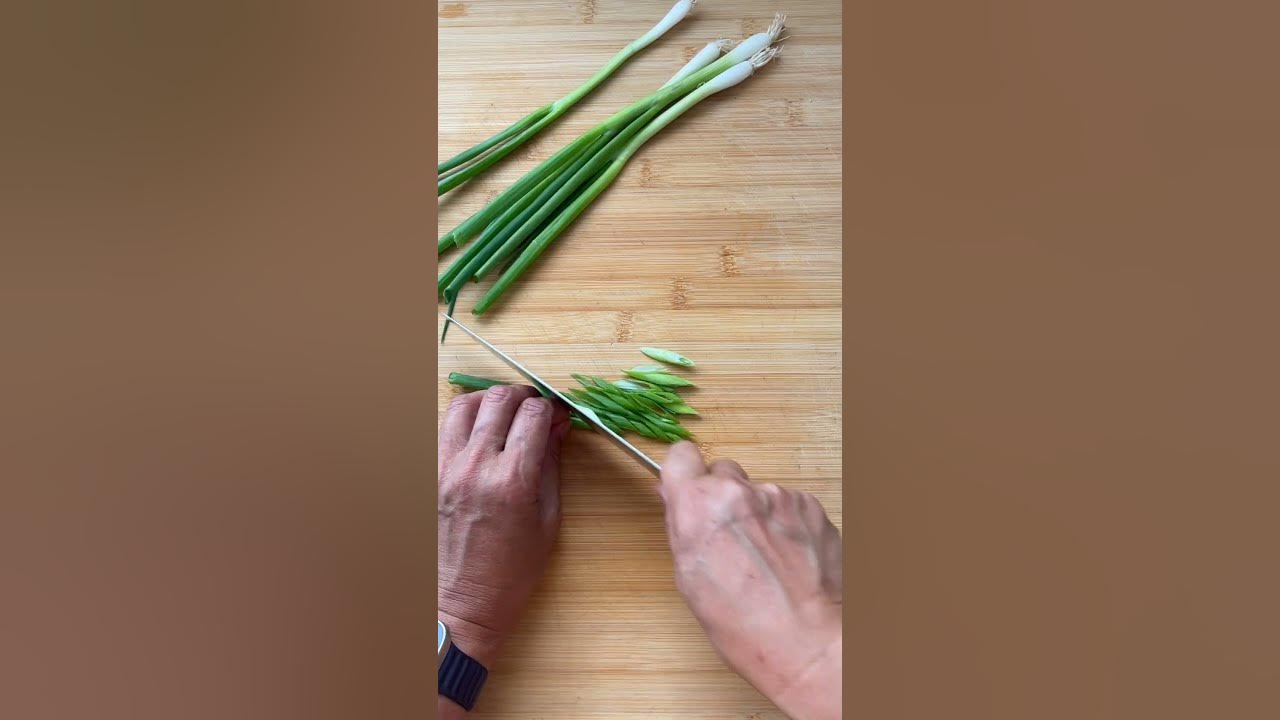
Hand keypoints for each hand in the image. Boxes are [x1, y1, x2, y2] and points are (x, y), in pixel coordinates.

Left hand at [438, 385, 570, 671]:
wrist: (462, 603)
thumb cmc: (513, 571)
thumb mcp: (547, 520)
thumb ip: (551, 467)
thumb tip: (557, 428)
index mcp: (513, 480)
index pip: (534, 414)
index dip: (552, 408)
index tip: (559, 416)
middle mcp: (476, 466)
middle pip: (500, 399)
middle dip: (524, 396)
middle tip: (535, 409)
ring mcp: (446, 468)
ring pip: (465, 404)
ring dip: (490, 400)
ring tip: (504, 413)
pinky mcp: (430, 474)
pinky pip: (444, 428)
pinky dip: (465, 421)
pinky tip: (479, 433)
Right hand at [659, 442, 841, 719]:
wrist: (808, 640)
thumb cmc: (743, 623)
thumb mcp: (690, 578)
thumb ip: (682, 527)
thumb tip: (675, 497)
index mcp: (698, 505)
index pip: (681, 456)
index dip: (685, 475)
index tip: (690, 491)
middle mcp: (738, 490)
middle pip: (722, 472)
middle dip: (723, 498)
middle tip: (732, 538)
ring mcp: (779, 495)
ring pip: (758, 491)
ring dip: (758, 513)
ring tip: (767, 558)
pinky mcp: (810, 505)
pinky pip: (789, 504)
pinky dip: (787, 524)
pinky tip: (790, 558)